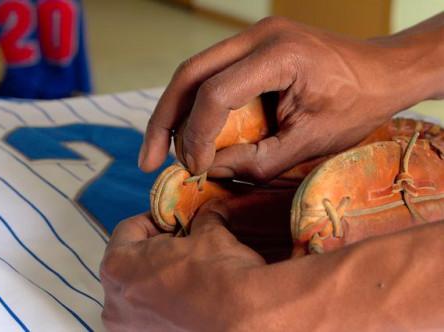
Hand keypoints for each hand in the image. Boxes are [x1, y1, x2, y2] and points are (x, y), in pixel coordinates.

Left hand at [99, 204, 265, 330]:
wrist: (244, 317)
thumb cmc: (219, 276)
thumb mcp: (209, 234)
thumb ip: (202, 219)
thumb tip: (211, 212)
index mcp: (118, 267)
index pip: (127, 230)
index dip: (155, 220)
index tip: (172, 221)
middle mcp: (115, 302)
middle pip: (128, 263)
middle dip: (154, 252)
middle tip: (180, 245)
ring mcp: (130, 329)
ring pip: (137, 291)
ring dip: (156, 279)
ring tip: (186, 273)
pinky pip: (149, 315)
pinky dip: (163, 304)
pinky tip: (187, 297)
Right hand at [139, 15, 443, 180]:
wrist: (382, 73)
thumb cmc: (356, 106)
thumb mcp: (310, 142)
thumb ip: (257, 160)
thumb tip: (210, 169)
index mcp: (278, 53)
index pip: (216, 93)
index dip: (197, 135)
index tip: (195, 169)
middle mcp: (258, 36)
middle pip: (190, 74)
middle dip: (163, 120)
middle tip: (148, 159)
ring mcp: (252, 37)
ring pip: (194, 72)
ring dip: (173, 112)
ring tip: (161, 150)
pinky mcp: (251, 48)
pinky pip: (211, 74)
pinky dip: (195, 105)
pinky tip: (188, 131)